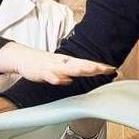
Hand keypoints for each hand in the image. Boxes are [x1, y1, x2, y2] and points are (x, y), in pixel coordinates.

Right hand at [0, 43, 115, 84]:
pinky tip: (62, 80)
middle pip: (81, 65)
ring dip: (79, 70)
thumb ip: (74, 71)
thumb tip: (87, 74)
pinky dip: (56, 78)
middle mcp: (63, 63)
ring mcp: (52, 66)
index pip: (88, 64)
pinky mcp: (41, 72)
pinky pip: (49, 75)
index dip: (101, 67)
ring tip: (90, 70)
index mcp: (69, 62)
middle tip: (108, 69)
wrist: (24, 58)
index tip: (114, 69)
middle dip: (94, 67)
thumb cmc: (45, 64)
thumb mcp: (62, 68)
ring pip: (67, 68)